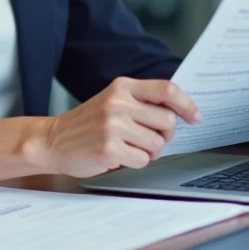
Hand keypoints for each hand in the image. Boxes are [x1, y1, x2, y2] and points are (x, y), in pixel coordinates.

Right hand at [39, 78, 200, 178]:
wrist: (53, 140)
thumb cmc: (89, 123)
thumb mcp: (113, 101)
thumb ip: (142, 101)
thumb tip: (182, 110)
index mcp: (122, 87)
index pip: (167, 90)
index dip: (187, 104)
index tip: (196, 117)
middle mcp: (118, 103)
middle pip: (168, 121)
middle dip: (165, 134)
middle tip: (149, 137)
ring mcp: (113, 126)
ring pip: (158, 144)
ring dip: (149, 151)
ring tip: (129, 147)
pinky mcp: (109, 149)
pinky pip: (143, 160)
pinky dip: (136, 162)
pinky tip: (119, 156)